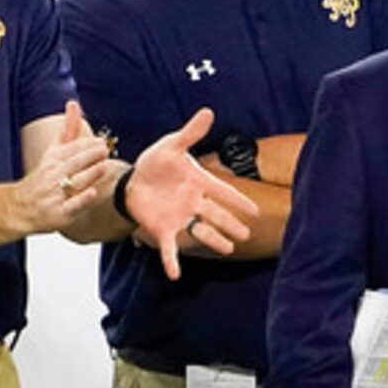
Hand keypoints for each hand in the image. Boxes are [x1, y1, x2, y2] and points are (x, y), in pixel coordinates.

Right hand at [14, 101, 115, 235]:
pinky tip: (92, 192)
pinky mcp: (59, 214)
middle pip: (73, 163)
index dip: (87, 145)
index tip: (102, 141)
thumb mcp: (52, 152)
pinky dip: (81, 199)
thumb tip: (73, 104)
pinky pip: (71, 206)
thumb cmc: (43, 177)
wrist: (21, 208)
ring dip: (89, 174)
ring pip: (74, 182)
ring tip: (103, 166)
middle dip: (90, 156)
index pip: (71, 149)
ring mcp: (55, 195)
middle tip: (105, 150)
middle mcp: (53, 176)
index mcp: (53, 160)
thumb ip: (67, 130)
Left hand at [125, 107, 257, 279]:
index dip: (238, 201)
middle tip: (246, 234)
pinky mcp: (164, 231)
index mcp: (199, 183)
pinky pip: (170, 249)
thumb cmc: (156, 163)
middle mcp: (194, 203)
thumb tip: (208, 111)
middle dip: (230, 224)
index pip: (223, 192)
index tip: (255, 211)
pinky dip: (171, 262)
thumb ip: (190, 134)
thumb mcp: (171, 146)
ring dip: (213, 241)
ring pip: (201, 232)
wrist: (133, 182)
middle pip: (216, 215)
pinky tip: (174, 275)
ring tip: (228, 250)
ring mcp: (180, 218)